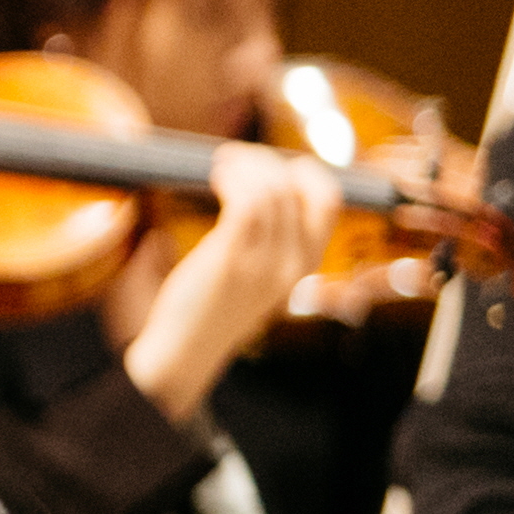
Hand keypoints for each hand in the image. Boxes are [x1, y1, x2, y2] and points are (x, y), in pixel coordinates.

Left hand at [119, 144, 339, 419]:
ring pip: (273, 190)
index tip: (274, 163)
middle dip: (269, 161)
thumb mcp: (252, 275)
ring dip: (247, 165)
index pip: (330, 203)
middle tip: (236, 159)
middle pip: (301, 188)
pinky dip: (233, 178)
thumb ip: (263, 242)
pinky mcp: (233, 259)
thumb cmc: (207, 310)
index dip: (307, 172)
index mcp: (302, 265)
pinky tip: (215, 175)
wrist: (183, 354)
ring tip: (222, 163)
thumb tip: (251, 193)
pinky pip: (247, 202)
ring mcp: (265, 262)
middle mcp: (292, 263)